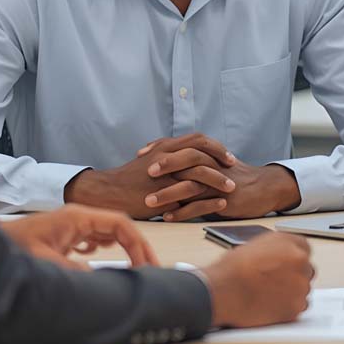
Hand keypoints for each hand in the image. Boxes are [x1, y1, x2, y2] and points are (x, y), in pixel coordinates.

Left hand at [0, 204, 158, 270]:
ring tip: (134, 267)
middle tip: (150, 269)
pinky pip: (95, 237)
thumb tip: (97, 281)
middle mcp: (79, 217)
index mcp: (78, 217)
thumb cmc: (14, 245)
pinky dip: (106, 247)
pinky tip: (103, 258)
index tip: (146, 265)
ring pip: (109, 232)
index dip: (137, 244)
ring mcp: (73, 224)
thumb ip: (72, 271)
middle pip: (119, 227)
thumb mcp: (45, 261)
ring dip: (123, 247)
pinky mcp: (67, 234)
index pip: (120, 224)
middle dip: (136, 247)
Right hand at [64, 133, 236, 218]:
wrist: (110, 192)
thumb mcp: (150, 160)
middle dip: (220, 158)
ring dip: (219, 180)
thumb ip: (169, 157)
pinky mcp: (165, 195)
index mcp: (165, 147)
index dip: (214, 145)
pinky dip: (210, 199)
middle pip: (202, 151)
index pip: (197, 139)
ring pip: (200, 173)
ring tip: (232, 187)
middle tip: (233, 165)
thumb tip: (186, 158)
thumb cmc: (130, 178)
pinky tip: (221, 203)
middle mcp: (167, 156)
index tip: (226, 154)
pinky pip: (193, 196)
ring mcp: (166, 175)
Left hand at [144, 155, 301, 221]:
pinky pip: (200, 205)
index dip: (160, 148)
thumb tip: (168, 164)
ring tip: (149, 201)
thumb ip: (192, 163)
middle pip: (186, 159)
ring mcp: (217, 182)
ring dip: (168, 193)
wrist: (263, 188)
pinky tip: (169, 216)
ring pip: (190, 184)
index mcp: (206, 154)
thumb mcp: (213, 164)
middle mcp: (211, 164)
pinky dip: (183, 211)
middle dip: (164, 164)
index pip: (179, 146)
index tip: (140, 155)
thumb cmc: (234, 177)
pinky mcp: (223, 199)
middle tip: (144, 171)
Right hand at [202, 232, 313, 326]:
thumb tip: (280, 256)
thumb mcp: (255, 245)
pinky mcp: (296, 306)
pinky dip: (289, 306)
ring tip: (269, 293)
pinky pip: (300, 306)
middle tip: (277, 281)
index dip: (293, 258)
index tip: (288, 265)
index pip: (304, 248)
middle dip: (294, 275)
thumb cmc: (233, 268)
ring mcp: (300, 285)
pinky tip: (272, 304)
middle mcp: (299, 260)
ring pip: (303, 289)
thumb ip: (275, 249)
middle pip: (306, 269)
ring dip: (292, 291)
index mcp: (289, 242)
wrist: (226, 290)